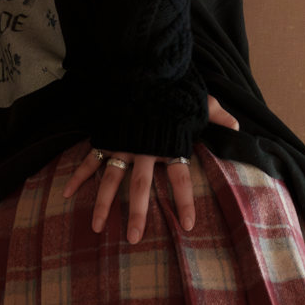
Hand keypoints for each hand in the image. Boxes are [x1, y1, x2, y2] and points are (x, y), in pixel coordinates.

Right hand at [62, 96, 239, 242]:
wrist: (143, 65)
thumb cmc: (174, 85)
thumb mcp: (200, 100)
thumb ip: (217, 116)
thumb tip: (236, 127)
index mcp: (169, 145)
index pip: (181, 178)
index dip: (185, 202)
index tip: (188, 225)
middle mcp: (144, 151)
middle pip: (141, 188)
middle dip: (137, 214)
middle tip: (134, 239)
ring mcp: (121, 145)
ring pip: (111, 181)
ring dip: (104, 205)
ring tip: (97, 229)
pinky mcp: (105, 137)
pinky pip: (89, 160)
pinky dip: (77, 176)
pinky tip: (67, 194)